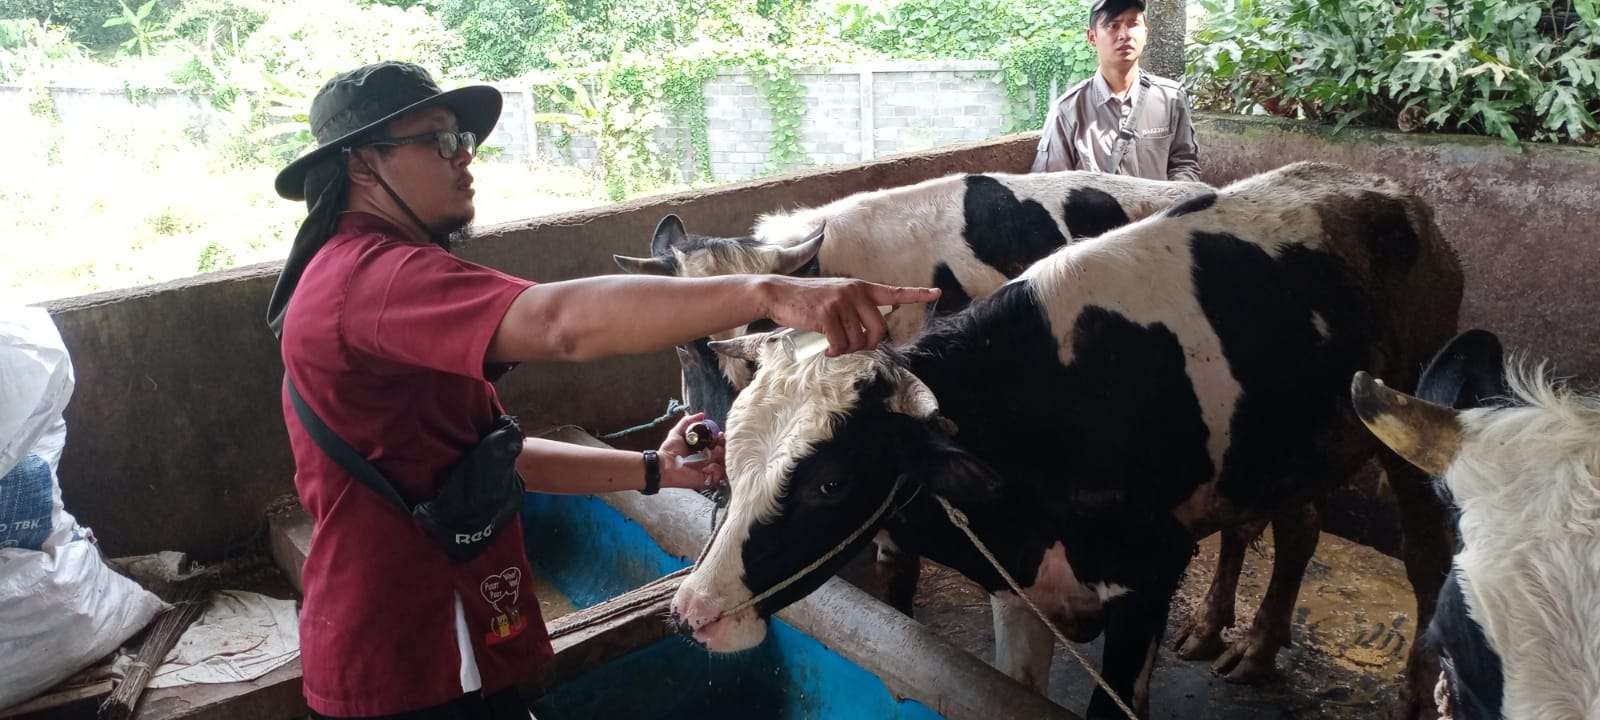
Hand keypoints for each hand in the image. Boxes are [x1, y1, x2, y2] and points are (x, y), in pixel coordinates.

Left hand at [657, 412, 726, 490]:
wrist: (663, 465)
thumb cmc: (668, 451)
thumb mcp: (677, 432)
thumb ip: (687, 422)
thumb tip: (702, 414)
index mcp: (702, 451)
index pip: (717, 445)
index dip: (721, 439)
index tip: (721, 434)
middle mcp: (707, 460)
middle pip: (723, 454)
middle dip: (725, 447)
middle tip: (721, 442)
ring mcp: (707, 471)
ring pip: (724, 465)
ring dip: (723, 458)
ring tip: (717, 451)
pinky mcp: (706, 480)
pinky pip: (719, 477)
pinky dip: (718, 470)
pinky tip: (710, 465)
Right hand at [761, 277, 940, 356]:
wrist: (779, 294)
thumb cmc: (808, 301)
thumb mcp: (836, 297)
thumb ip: (854, 309)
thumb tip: (868, 334)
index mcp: (861, 287)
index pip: (894, 292)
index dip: (916, 294)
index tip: (935, 293)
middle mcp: (855, 292)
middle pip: (879, 330)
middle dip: (869, 345)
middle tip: (854, 347)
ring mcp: (841, 302)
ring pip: (858, 340)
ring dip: (848, 350)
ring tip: (834, 346)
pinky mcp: (827, 314)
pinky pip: (841, 345)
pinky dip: (835, 353)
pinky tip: (827, 350)